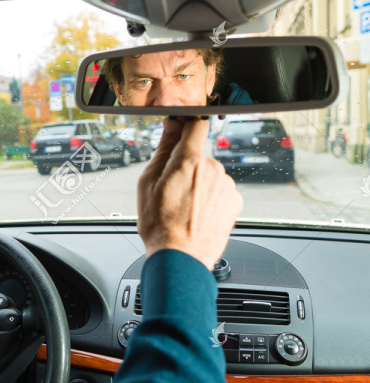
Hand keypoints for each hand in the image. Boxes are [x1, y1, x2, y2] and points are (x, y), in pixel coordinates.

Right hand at [137, 117, 242, 269]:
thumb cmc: (160, 225)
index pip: (196, 125)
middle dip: (188, 166)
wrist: (180, 258)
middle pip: (200, 155)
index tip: (180, 134)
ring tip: (185, 206)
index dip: (186, 127)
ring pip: (210, 174)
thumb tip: (172, 126)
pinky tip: (198, 213)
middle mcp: (213, 169)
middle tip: (172, 189)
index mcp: (190, 160)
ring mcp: (226, 186)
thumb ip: (163, 149)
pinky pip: (220, 191)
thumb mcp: (148, 182)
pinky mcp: (235, 201)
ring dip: (200, 184)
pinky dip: (211, 198)